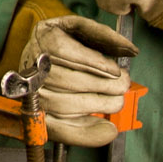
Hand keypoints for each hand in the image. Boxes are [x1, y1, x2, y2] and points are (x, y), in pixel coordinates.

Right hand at [22, 14, 134, 146]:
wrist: (37, 57)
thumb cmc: (63, 42)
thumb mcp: (78, 28)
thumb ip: (102, 34)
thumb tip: (130, 50)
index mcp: (43, 37)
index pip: (61, 50)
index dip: (91, 62)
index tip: (115, 70)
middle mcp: (32, 65)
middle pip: (65, 80)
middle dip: (101, 85)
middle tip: (123, 85)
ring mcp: (33, 92)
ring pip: (63, 104)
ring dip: (98, 105)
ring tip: (117, 101)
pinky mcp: (39, 115)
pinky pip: (59, 129)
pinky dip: (86, 133)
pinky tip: (107, 128)